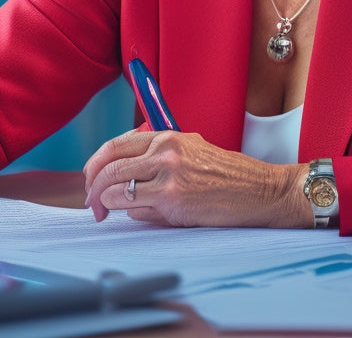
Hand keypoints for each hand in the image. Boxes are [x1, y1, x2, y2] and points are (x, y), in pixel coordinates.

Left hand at [83, 129, 311, 227]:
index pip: (116, 145)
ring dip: (106, 203)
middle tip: (91, 202)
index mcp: (167, 137)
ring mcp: (169, 176)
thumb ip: (157, 158)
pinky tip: (139, 215)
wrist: (261, 190)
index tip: (91, 178)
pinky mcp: (174, 201)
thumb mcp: (191, 151)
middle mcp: (165, 152)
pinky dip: (130, 214)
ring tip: (106, 212)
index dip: (96, 163)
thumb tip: (124, 177)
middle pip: (110, 167)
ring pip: (117, 189)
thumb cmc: (229, 175)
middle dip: (93, 187)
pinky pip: (136, 209)